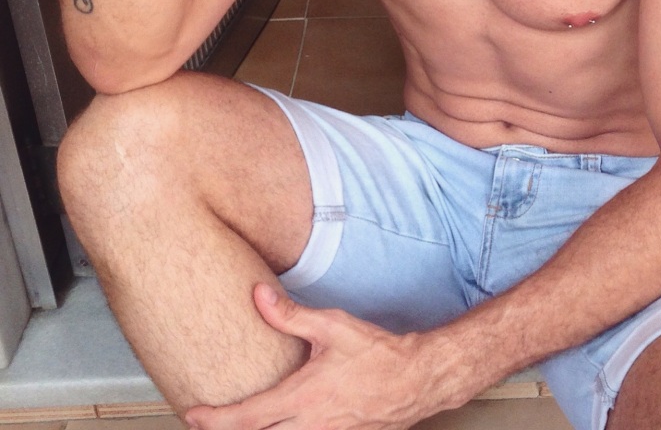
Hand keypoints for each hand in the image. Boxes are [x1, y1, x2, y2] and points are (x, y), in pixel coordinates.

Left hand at [185, 284, 451, 429]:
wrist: (415, 379)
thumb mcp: (332, 326)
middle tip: (207, 422)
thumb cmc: (377, 353)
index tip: (193, 414)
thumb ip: (291, 315)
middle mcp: (311, 424)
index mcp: (303, 397)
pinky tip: (281, 422)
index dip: (215, 419)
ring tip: (241, 421)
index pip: (248, 417)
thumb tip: (258, 296)